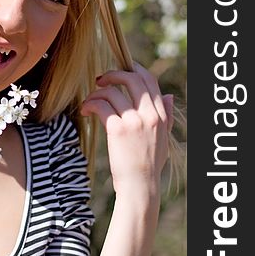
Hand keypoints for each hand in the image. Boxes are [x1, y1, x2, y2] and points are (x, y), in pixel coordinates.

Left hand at [80, 62, 173, 198]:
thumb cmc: (149, 165)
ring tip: (89, 102)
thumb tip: (169, 96)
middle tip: (100, 80)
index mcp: (161, 116)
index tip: (122, 69)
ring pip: (112, 91)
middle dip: (113, 74)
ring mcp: (134, 121)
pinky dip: (90, 104)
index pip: (150, 82)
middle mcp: (149, 115)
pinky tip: (85, 111)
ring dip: (96, 93)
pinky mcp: (117, 129)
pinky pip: (101, 105)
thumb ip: (166, 117)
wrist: (140, 187)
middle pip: (132, 79)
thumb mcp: (163, 139)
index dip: (135, 70)